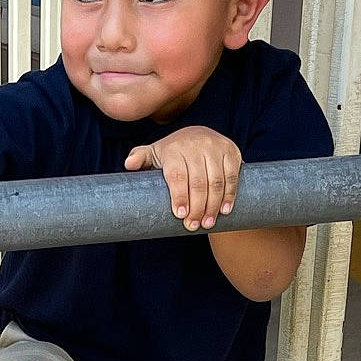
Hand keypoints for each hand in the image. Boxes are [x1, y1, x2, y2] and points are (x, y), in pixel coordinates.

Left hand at [124, 126, 241, 231]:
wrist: (199, 134)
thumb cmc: (172, 153)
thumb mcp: (154, 153)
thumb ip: (140, 158)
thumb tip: (129, 165)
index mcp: (174, 148)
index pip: (177, 175)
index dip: (179, 196)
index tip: (180, 215)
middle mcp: (196, 145)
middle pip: (198, 182)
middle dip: (196, 207)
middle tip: (193, 226)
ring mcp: (215, 147)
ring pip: (216, 181)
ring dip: (213, 205)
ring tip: (207, 223)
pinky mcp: (231, 151)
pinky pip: (232, 176)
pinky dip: (230, 194)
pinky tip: (224, 210)